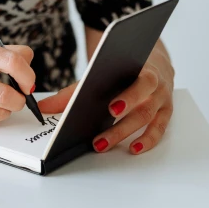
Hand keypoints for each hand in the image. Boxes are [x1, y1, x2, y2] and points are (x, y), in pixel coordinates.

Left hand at [37, 46, 174, 153]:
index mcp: (140, 68)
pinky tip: (133, 148)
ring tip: (101, 144)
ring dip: (124, 132)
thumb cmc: (124, 69)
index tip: (109, 108)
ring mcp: (162, 99)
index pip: (134, 79)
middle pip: (142, 101)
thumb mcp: (100, 73)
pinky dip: (147, 140)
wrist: (154, 59)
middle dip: (124, 114)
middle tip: (104, 128)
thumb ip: (72, 92)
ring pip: (147, 116)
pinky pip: (159, 128)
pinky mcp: (165, 112)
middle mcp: (155, 83)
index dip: (126, 95)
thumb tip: (42, 108)